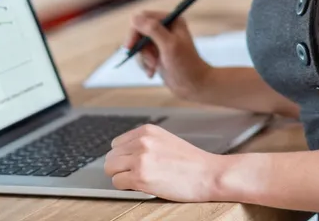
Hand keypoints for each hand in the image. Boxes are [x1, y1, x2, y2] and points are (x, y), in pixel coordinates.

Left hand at [104, 124, 224, 201]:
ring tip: (138, 180)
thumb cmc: (191, 162)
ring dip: (121, 177)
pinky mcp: (140, 177)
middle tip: (135, 174)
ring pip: (110, 169)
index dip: (124, 157)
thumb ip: (144, 142)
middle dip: (120, 167)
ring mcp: (140, 159)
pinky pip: (117, 183)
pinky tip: (141, 186)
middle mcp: (141, 142)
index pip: (116, 144)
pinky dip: (126, 187)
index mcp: (147, 131)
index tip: (133, 164)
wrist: (208, 174)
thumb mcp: (165, 140)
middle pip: (111, 157)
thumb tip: (123, 153)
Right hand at [124, 10, 212, 100]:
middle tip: (148, 61)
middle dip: (141, 48)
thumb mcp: (169, 45)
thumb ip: (152, 30)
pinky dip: (145, 64)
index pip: (144, 17)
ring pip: (139, 45)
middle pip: (139, 31)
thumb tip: (134, 17)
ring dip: (143, 58)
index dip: (135, 31)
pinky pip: (142, 55)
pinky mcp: (157, 54)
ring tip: (153, 68)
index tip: (130, 46)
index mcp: (172, 20)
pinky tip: (152, 72)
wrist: (194, 86)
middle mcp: (166, 28)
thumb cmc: (186, 65)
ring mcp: (161, 42)